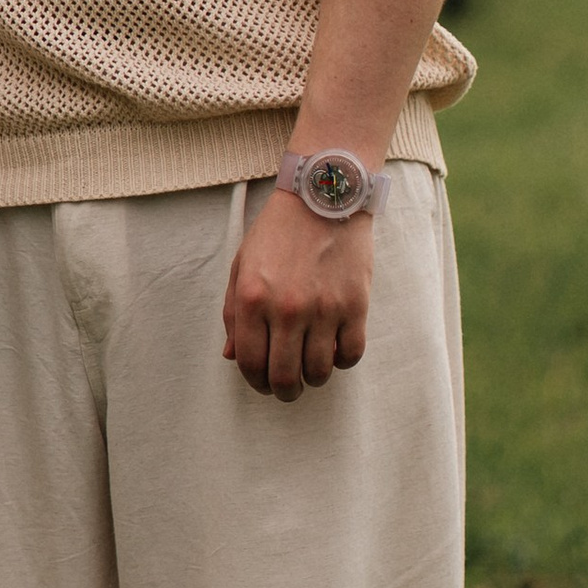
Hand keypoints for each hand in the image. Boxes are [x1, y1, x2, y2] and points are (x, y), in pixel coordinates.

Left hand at [221, 187, 373, 399]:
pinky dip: (342, 361)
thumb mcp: (243, 265)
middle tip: (287, 388)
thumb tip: (231, 356)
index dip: (255, 382)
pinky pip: (350, 354)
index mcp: (251, 298)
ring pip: (319, 372)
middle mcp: (286, 308)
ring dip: (313, 378)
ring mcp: (323, 309)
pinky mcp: (355, 306)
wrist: (323, 197)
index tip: (262, 383)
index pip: (250, 362)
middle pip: (284, 376)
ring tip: (310, 369)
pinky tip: (334, 349)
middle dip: (284, 391)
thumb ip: (233, 313)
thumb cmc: (278, 232)